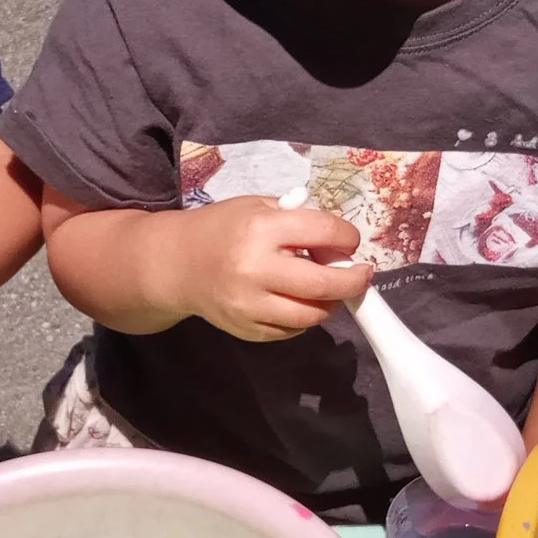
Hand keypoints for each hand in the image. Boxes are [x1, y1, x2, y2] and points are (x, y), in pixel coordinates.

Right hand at [158, 196, 363, 341]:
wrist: (175, 264)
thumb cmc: (221, 229)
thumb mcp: (257, 207)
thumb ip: (297, 220)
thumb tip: (339, 244)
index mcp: (261, 229)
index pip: (324, 232)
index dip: (347, 237)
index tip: (350, 241)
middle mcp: (255, 269)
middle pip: (324, 283)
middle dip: (353, 280)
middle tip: (361, 274)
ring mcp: (249, 304)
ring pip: (311, 315)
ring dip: (329, 303)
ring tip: (327, 289)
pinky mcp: (246, 328)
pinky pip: (291, 331)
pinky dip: (304, 318)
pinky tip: (298, 301)